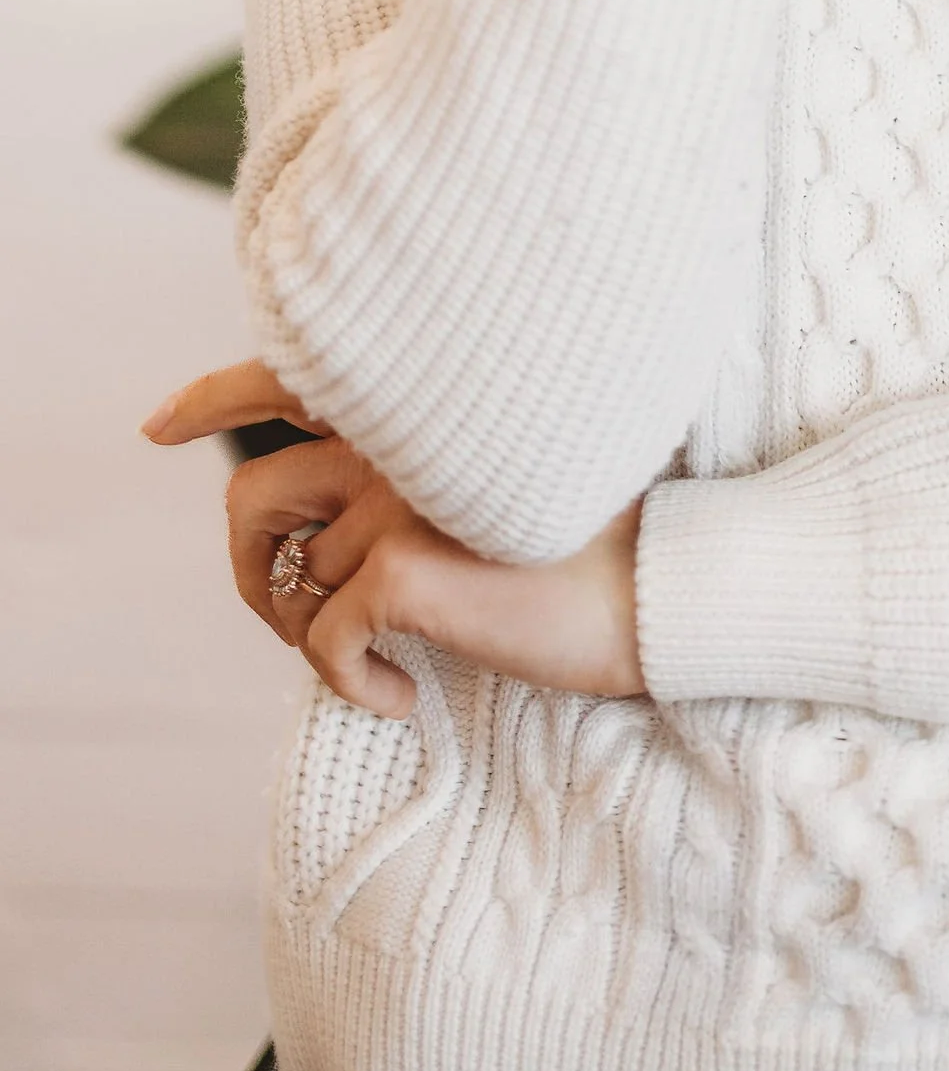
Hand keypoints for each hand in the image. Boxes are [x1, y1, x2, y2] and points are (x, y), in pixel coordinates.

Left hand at [144, 361, 643, 719]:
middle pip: (255, 496)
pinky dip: (351, 683)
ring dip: (307, 633)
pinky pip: (323, 641)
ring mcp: (400, 493)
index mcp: (426, 402)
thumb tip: (338, 534)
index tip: (158, 425)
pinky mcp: (406, 565)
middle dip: (255, 572)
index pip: (290, 375)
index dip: (212, 397)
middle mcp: (402, 432)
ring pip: (287, 577)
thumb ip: (427, 473)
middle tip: (292, 615)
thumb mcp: (507, 485)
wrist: (669, 588)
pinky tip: (403, 695)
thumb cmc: (604, 547)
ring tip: (369, 658)